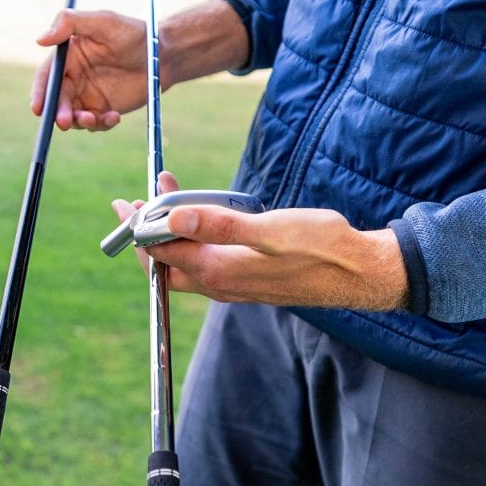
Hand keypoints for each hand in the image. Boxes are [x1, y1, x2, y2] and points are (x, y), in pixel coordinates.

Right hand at [30, 9, 148, 130]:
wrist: (163, 55)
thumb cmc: (134, 33)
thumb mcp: (104, 21)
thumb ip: (70, 23)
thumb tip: (39, 39)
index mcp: (68, 57)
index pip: (48, 77)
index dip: (40, 93)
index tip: (38, 108)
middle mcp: (74, 77)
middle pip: (58, 100)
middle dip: (59, 113)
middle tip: (65, 122)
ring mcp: (89, 95)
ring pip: (74, 116)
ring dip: (79, 122)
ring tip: (94, 119)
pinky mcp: (104, 109)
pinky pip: (96, 124)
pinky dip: (101, 125)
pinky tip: (115, 117)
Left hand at [111, 175, 409, 310]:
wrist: (358, 272)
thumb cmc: (320, 247)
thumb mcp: (270, 230)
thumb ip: (219, 225)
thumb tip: (173, 219)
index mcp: (218, 271)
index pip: (161, 252)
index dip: (140, 226)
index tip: (127, 202)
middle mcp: (220, 284)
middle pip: (165, 265)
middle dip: (145, 233)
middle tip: (135, 202)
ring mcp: (233, 285)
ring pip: (185, 264)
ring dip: (169, 235)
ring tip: (165, 201)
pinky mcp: (247, 280)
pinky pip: (205, 263)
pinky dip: (192, 241)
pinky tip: (200, 221)